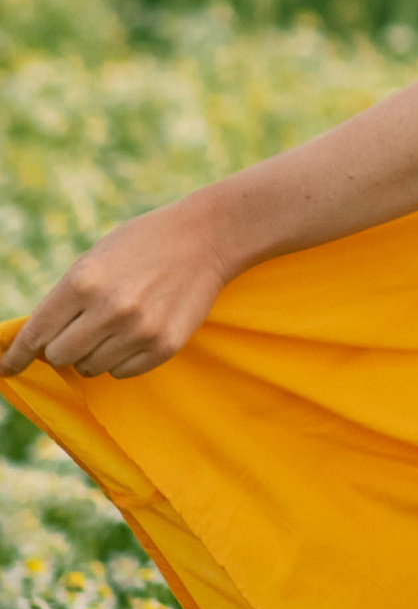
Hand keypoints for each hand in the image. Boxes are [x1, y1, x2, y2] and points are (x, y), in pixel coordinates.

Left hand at [2, 192, 235, 383]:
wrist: (207, 236)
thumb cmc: (143, 244)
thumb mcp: (94, 258)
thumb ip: (66, 298)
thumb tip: (36, 343)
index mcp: (83, 281)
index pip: (36, 334)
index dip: (17, 355)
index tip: (6, 368)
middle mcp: (108, 309)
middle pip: (59, 356)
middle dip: (63, 347)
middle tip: (82, 329)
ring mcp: (138, 330)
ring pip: (90, 368)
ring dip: (94, 353)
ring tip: (116, 324)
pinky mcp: (164, 346)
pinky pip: (122, 372)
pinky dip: (122, 359)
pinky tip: (138, 331)